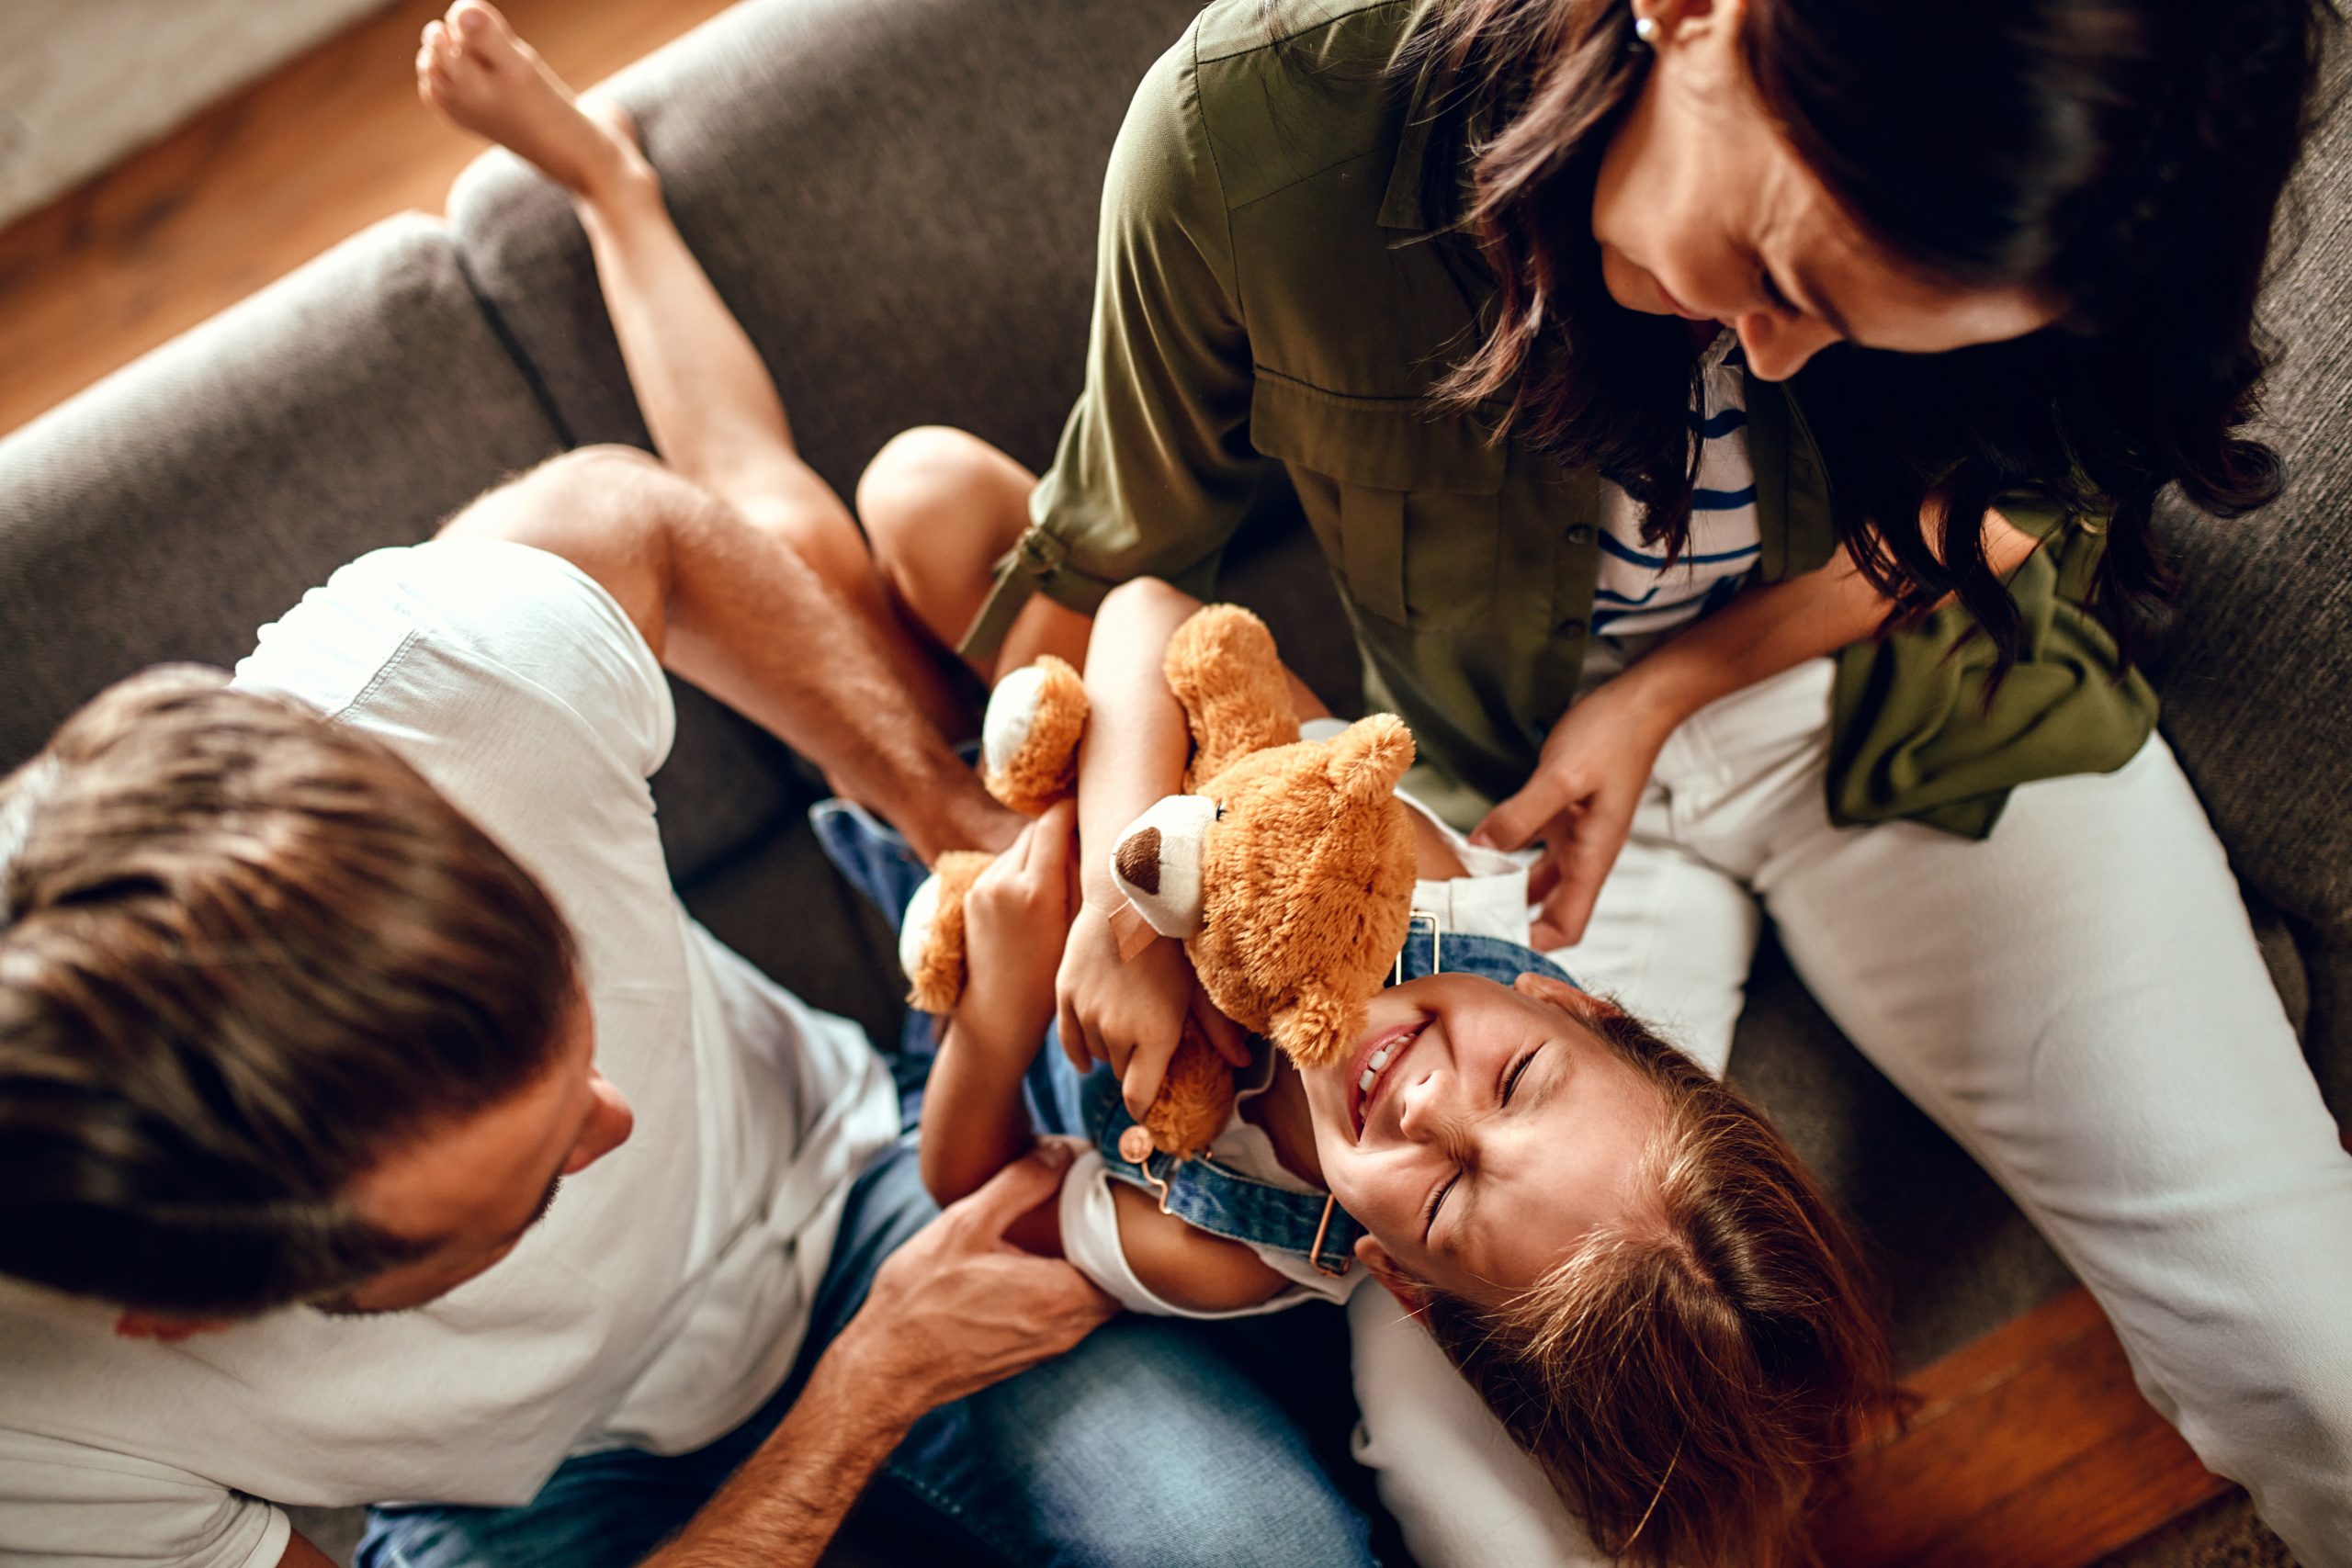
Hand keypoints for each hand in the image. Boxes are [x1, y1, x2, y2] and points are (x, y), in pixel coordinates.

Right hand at [831, 1142, 1115, 1418]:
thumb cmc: (920, 1299)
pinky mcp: (1029, 1355)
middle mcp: (1066, 1329)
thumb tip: (1063, 1152)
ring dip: (1084, 1267)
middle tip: (1089, 1206)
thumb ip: (1020, 1183)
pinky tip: (1033, 1263)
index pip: (1128, 1262)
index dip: (1125, 1228)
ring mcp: (1049, 1347)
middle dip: (1107, 1244)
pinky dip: (1062, 1289)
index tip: (1110, 1198)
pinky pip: (1066, 1316)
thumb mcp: (966, 1224)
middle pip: (1115, 1280)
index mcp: (1060, 1295)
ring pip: (1091, 1301)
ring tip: (1063, 1230)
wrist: (885, 1367)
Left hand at [957, 802, 1079, 1053]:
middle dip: (1058, 829)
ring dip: (1040, 851)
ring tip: (1063, 872)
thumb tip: (1086, 837)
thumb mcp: (1076, 929)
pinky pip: (1004, 865)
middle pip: (1035, 830)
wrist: (999, 1011)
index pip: (1053, 823)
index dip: (1073, 810)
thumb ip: (1079, 879)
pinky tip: (1038, 893)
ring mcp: (984, 886)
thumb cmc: (1050, 980)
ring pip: (1019, 847)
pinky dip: (1023, 868)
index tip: (1091, 807)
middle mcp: (1004, 880)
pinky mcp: (972, 894)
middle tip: (1085, 837)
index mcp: (1036, 890)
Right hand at [1054, 905, 1249, 1120]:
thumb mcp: (1201, 988)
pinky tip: (1088, 1056)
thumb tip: (1246, 1062)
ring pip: (1097, 1054)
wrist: (1128, 898)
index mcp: (1154, 1036)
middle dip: (1135, 1066)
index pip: (1138, 1098)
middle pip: (1121, 1074)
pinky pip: (1069, 1042)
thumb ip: (1219, 1030)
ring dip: (1111, 1049)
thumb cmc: (1173, 942)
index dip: (1143, 1109)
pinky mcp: (1065, 996)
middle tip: (1149, 1045)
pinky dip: (1080, 1050)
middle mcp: (1117, 1032)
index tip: (1149, 1109)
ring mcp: (1086, 1015)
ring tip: (1128, 1024)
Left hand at [1471, 676, 1679, 948]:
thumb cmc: (1612, 738)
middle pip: (1547, 911)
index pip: (1567, 927)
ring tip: (1461, 893)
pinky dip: (1504, 854)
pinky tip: (1475, 849)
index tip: (1490, 946)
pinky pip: (1528, 847)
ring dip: (1503, 889)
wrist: (1640, 703)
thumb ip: (1521, 815)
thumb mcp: (1562, 777)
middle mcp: (1583, 855)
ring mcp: (1573, 836)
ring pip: (1534, 880)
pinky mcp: (1562, 815)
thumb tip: (1481, 850)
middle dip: (1509, 922)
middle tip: (1463, 924)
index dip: (1533, 944)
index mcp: (1592, 859)